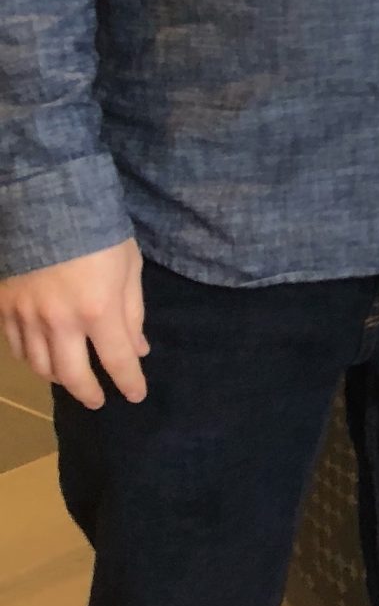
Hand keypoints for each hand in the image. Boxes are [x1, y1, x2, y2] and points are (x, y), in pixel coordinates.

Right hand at [0, 239, 147, 409]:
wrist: (47, 205)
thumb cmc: (100, 233)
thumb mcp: (129, 268)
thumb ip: (133, 312)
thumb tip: (138, 349)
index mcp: (99, 311)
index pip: (117, 361)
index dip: (129, 382)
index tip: (136, 395)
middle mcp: (60, 322)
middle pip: (72, 375)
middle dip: (89, 392)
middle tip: (99, 400)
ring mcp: (27, 318)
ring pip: (40, 366)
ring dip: (59, 379)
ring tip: (72, 381)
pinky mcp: (4, 308)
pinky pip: (16, 348)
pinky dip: (31, 360)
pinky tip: (42, 360)